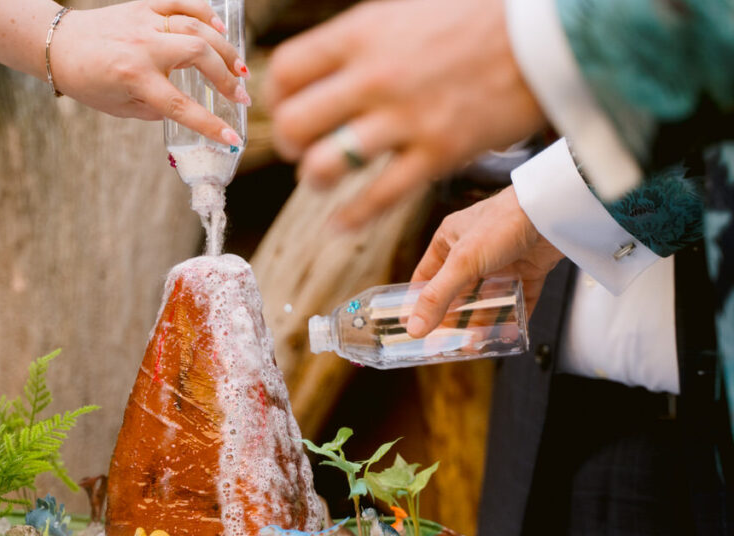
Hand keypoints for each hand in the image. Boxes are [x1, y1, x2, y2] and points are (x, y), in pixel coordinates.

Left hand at [53, 0, 249, 146]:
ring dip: (224, 48)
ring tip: (240, 69)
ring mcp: (145, 22)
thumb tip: (186, 110)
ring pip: (196, 27)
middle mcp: (143, 47)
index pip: (181, 106)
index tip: (232, 140)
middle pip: (198, 56)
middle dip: (226, 78)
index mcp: (135, 78)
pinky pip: (182, 3)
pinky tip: (221, 29)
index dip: (209, 126)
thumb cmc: (88, 81)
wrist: (60, 45)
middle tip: (241, 97)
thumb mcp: (120, 107)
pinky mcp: (144, 5)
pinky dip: (206, 13)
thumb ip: (155, 110)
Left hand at [266, 0, 544, 228]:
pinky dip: (351, 217)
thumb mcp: (408, 10)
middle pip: (296, 122)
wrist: (548, 36)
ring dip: (315, 178)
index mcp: (363, 34)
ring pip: (327, 164)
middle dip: (291, 143)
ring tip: (321, 179)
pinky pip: (378, 197)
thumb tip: (327, 65)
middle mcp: (375, 77)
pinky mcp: (437, 153)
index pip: (288, 71)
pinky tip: (339, 223)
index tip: (286, 106)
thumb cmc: (480, 18)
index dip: (278, 96)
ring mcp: (405, 119)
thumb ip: (363, 39)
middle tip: (302, 148)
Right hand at [406, 186, 563, 336]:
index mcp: (450, 240)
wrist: (552, 211)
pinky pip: (518, 299)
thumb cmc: (503, 223)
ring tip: (473, 344)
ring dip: (481, 321)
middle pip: (457, 291)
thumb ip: (438, 297)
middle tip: (442, 343)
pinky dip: (513, 317)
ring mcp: (502, 261)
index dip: (419, 301)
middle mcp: (474, 251)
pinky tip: (506, 334)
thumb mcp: (462, 262)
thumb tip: (414, 328)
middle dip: (451, 318)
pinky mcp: (529, 270)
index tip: (413, 325)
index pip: (427, 276)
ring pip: (487, 298)